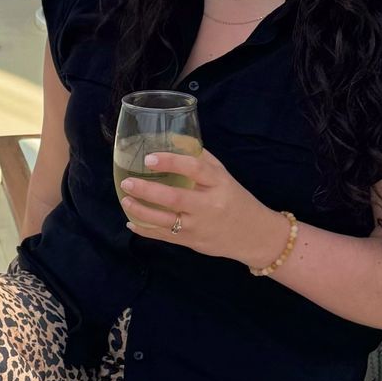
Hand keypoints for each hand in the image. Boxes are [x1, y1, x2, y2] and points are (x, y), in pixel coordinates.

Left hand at [121, 148, 285, 267]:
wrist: (255, 235)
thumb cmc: (235, 199)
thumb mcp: (223, 175)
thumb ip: (200, 158)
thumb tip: (173, 138)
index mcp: (218, 183)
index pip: (194, 168)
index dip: (171, 162)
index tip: (149, 158)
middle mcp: (209, 205)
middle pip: (174, 198)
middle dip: (147, 190)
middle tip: (127, 183)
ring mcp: (200, 226)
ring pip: (166, 221)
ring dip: (141, 211)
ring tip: (125, 200)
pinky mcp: (193, 242)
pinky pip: (165, 237)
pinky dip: (145, 231)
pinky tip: (131, 222)